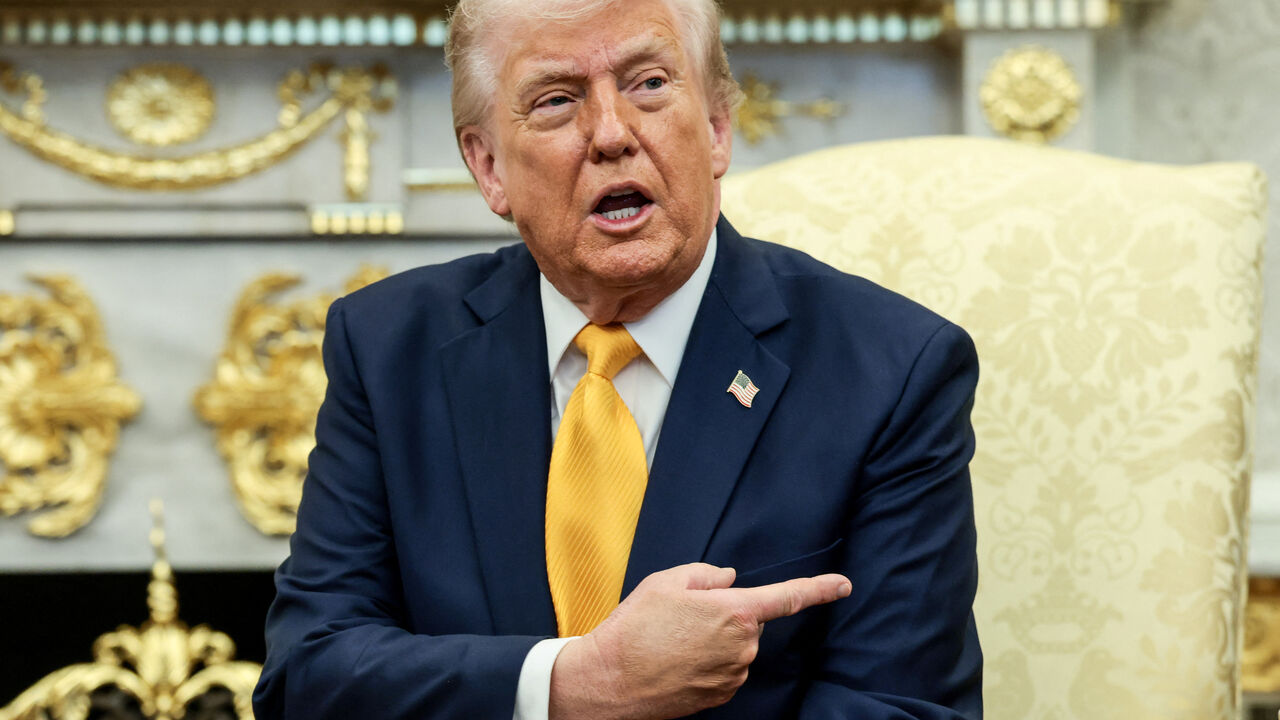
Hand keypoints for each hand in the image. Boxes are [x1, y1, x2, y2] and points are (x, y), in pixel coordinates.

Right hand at [548, 563, 850, 719]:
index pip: (788, 596)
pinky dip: (707, 662)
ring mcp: (733, 674)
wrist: (611, 679)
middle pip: (748, 621)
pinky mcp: (721, 695)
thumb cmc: (636, 626)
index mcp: (734, 611)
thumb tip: (729, 579)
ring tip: (672, 641)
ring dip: (714, 640)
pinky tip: (677, 661)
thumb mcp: (667, 581)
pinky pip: (725, 670)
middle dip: (725, 614)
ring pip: (736, 647)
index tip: (843, 585)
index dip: (820, 588)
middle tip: (683, 616)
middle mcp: (742, 646)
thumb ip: (706, 574)